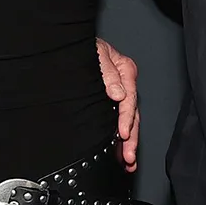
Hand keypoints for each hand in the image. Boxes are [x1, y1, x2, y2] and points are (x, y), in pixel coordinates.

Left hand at [97, 37, 140, 172]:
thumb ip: (108, 72)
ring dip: (128, 143)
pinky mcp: (112, 102)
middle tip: (128, 156)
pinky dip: (121, 138)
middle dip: (131, 138)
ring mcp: (120, 94)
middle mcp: (125, 84)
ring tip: (128, 161)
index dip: (126, 119)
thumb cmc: (86, 46)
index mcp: (125, 71)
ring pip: (129, 122)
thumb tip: (117, 93)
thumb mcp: (96, 53)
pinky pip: (120, 121)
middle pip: (132, 115)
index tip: (123, 134)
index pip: (130, 100)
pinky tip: (121, 153)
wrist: (72, 43)